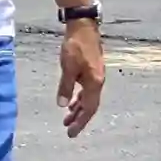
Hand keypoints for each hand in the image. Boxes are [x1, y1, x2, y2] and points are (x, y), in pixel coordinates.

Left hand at [57, 21, 103, 137]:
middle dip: (79, 119)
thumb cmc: (75, 47)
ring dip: (77, 109)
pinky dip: (79, 98)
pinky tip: (71, 102)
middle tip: (68, 129)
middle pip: (90, 106)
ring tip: (67, 119)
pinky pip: (86, 90)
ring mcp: (95, 76)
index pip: (89, 109)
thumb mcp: (68, 68)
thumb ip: (65, 87)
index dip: (80, 122)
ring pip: (87, 98)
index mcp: (94, 83)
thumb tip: (62, 106)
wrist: (83, 28)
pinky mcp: (90, 71)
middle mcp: (97, 82)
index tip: (71, 133)